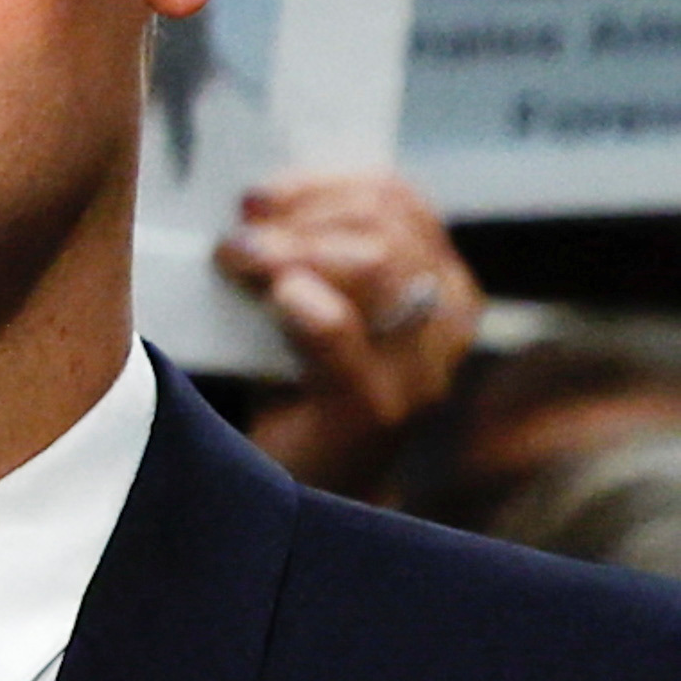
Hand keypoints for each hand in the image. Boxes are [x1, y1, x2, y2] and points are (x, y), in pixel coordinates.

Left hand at [222, 171, 479, 494]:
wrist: (297, 494)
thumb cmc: (293, 394)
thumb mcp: (310, 308)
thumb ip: (308, 255)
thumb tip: (253, 199)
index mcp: (439, 286)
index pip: (398, 201)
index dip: (325, 185)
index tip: (260, 195)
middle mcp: (444, 324)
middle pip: (384, 226)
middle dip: (303, 217)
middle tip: (239, 233)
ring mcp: (416, 371)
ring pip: (375, 265)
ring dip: (291, 250)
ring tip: (236, 258)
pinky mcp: (373, 409)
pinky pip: (341, 330)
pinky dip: (304, 303)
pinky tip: (276, 298)